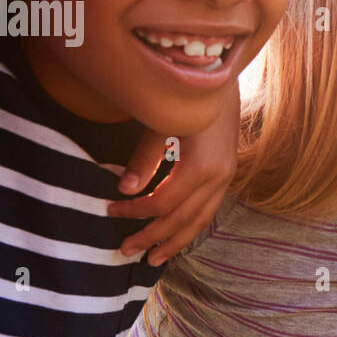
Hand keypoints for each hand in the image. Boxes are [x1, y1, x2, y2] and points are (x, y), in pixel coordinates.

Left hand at [109, 87, 239, 265]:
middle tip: (124, 250)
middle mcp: (218, 178)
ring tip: (153, 259)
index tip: (110, 210)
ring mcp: (226, 177)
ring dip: (175, 242)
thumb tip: (123, 189)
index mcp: (201, 167)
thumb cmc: (188, 96)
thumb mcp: (161, 123)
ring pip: (199, 221)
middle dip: (151, 237)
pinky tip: (176, 235)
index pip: (162, 204)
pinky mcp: (227, 174)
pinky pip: (208, 210)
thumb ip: (144, 159)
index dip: (134, 212)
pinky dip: (190, 227)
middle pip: (181, 220)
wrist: (223, 77)